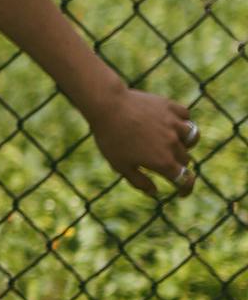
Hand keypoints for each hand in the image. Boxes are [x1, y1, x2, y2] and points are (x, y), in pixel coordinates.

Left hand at [88, 82, 198, 199]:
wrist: (108, 106)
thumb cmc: (111, 138)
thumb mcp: (121, 166)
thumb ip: (139, 182)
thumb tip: (154, 192)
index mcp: (163, 162)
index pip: (185, 180)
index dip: (186, 189)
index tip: (182, 192)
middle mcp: (173, 144)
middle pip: (185, 159)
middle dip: (178, 165)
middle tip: (163, 163)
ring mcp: (174, 124)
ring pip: (192, 137)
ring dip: (186, 143)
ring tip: (173, 142)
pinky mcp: (170, 107)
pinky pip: (185, 116)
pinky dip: (182, 121)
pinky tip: (171, 123)